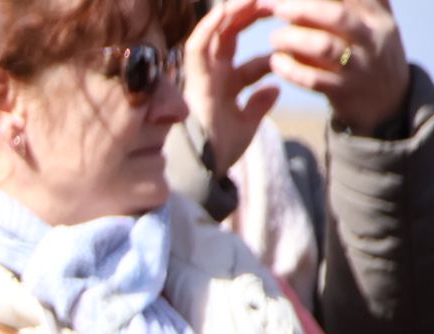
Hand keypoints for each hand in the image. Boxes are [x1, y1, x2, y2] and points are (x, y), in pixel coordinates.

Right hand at [184, 0, 281, 174]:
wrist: (203, 170)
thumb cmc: (221, 151)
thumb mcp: (248, 124)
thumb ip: (258, 105)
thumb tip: (275, 88)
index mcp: (224, 85)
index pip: (243, 54)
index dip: (263, 39)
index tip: (285, 26)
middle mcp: (211, 77)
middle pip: (228, 36)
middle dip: (248, 15)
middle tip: (270, 1)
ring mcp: (201, 77)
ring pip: (213, 35)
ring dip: (230, 13)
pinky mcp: (194, 81)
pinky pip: (196, 48)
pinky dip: (208, 28)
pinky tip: (224, 10)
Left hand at [272, 0, 409, 131]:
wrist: (387, 101)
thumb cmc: (365, 52)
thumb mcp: (371, 22)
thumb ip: (348, 4)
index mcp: (376, 15)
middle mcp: (371, 37)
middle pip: (338, 16)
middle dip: (304, 9)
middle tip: (278, 8)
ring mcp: (359, 65)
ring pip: (325, 47)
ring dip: (294, 39)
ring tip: (275, 38)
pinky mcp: (344, 91)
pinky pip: (314, 79)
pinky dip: (291, 69)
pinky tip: (275, 62)